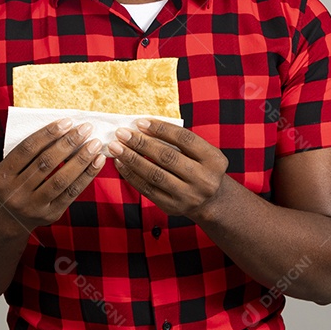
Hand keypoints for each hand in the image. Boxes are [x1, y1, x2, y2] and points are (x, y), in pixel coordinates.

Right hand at [0, 118, 104, 232]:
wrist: (8, 218)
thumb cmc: (13, 183)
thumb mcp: (10, 168)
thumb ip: (29, 152)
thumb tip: (62, 128)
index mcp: (2, 175)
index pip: (27, 148)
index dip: (48, 133)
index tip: (67, 121)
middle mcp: (16, 192)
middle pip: (46, 162)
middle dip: (69, 143)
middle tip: (86, 129)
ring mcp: (33, 205)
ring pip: (61, 179)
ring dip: (81, 159)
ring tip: (95, 144)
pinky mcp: (50, 214)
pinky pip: (72, 193)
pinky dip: (87, 175)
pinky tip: (98, 161)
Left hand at [108, 119, 227, 219]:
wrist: (210, 200)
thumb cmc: (200, 167)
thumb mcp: (200, 153)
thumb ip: (179, 141)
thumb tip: (143, 127)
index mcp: (214, 160)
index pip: (184, 139)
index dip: (161, 129)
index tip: (140, 122)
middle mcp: (204, 180)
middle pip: (167, 157)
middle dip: (141, 143)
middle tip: (122, 133)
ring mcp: (188, 196)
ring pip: (154, 174)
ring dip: (132, 159)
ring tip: (116, 147)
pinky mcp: (172, 207)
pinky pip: (147, 189)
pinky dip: (131, 175)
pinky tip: (121, 163)